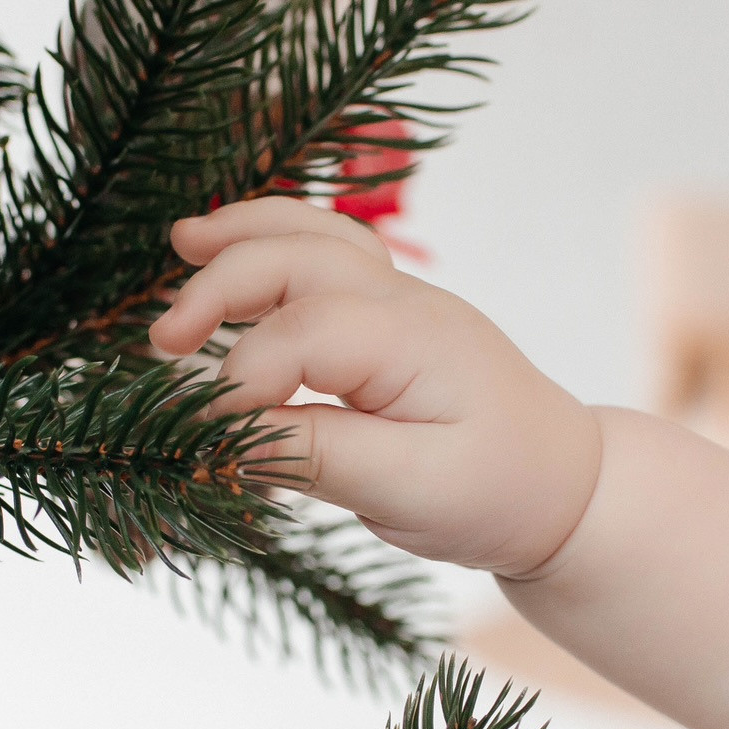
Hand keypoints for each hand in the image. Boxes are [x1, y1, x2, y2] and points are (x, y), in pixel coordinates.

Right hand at [149, 197, 600, 577]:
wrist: (566, 488)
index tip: (208, 436)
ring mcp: (400, 300)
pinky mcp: (388, 317)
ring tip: (181, 242)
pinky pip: (326, 254)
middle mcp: (405, 304)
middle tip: (161, 341)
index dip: (242, 380)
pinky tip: (227, 252)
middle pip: (300, 258)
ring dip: (245, 235)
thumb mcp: (411, 493)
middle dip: (222, 288)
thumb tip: (225, 437)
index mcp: (414, 343)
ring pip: (314, 235)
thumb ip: (316, 457)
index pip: (303, 334)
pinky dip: (273, 242)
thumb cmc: (497, 493)